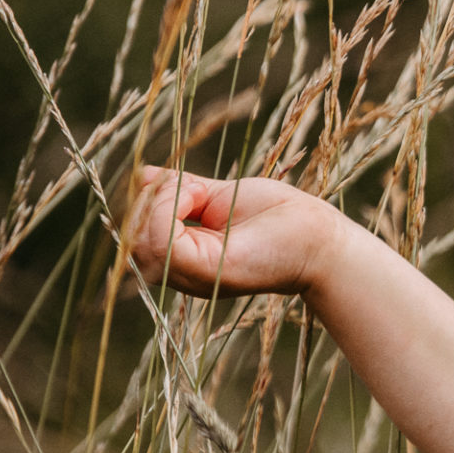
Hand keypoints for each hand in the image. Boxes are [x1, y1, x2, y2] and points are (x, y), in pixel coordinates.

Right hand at [129, 166, 343, 298]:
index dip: (146, 201)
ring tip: (197, 190)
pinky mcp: (206, 271)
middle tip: (193, 185)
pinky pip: (161, 242)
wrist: (321, 237)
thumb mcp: (219, 195)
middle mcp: (184, 272)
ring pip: (140, 241)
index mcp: (186, 256)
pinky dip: (168, 209)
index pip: (136, 233)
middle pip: (132, 239)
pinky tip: (198, 196)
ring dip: (160, 202)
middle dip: (150, 201)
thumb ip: (181, 190)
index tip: (186, 183)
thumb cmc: (280, 217)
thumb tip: (142, 176)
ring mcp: (193, 276)